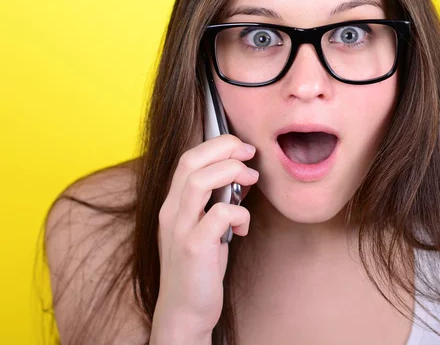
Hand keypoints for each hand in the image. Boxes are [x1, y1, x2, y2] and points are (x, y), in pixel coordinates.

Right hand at [150, 135, 258, 343]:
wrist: (184, 312)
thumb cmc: (200, 266)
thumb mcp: (207, 227)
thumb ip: (218, 199)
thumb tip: (244, 173)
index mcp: (174, 203)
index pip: (188, 158)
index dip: (217, 144)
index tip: (242, 147)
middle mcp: (171, 211)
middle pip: (191, 161)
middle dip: (224, 148)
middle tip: (250, 154)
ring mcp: (180, 229)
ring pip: (199, 182)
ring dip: (231, 172)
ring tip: (250, 180)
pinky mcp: (194, 248)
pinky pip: (218, 215)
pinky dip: (239, 213)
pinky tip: (243, 227)